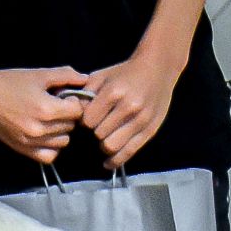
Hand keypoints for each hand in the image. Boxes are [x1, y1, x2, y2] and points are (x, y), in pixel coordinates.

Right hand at [0, 65, 88, 163]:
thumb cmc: (10, 82)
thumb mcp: (39, 74)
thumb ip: (66, 76)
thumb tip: (86, 80)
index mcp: (46, 109)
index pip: (78, 112)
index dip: (74, 102)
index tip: (64, 97)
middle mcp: (40, 129)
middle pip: (71, 126)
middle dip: (67, 115)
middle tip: (55, 106)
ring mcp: (30, 141)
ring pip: (63, 142)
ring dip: (60, 131)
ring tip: (49, 120)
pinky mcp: (22, 149)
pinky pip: (48, 156)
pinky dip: (51, 147)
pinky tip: (44, 135)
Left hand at [82, 46, 180, 169]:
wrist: (158, 69)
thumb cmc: (124, 73)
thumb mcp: (101, 76)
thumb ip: (84, 94)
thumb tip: (72, 113)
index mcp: (114, 92)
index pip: (88, 120)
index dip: (84, 121)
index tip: (87, 117)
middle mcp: (129, 107)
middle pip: (99, 134)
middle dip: (94, 132)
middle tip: (98, 126)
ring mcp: (142, 120)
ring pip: (112, 146)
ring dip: (104, 145)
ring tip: (104, 138)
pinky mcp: (151, 130)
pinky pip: (130, 152)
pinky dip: (116, 160)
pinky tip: (108, 162)